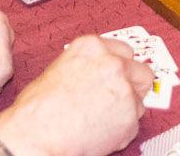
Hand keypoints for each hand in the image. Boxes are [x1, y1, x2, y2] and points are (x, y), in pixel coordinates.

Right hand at [0, 36, 150, 155]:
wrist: (37, 133)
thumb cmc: (38, 108)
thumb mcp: (59, 70)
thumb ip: (86, 67)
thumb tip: (97, 75)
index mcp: (92, 47)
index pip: (124, 50)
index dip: (122, 66)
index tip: (119, 75)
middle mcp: (112, 63)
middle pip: (142, 70)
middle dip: (134, 85)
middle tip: (121, 98)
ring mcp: (124, 89)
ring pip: (139, 100)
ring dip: (127, 109)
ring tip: (103, 119)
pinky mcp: (130, 117)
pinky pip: (133, 125)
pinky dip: (121, 132)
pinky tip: (100, 133)